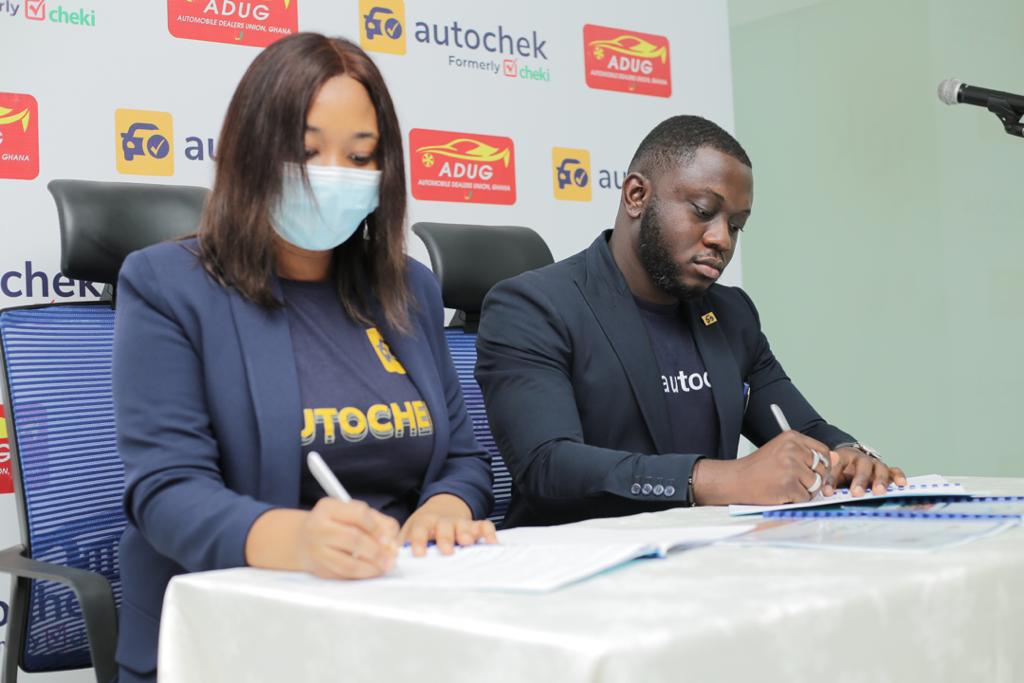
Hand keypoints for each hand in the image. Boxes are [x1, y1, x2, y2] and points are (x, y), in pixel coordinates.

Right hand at [296, 498, 399, 578]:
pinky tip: (372, 571)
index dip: (376, 527)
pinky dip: (362, 574)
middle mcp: (318, 527)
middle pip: (353, 539)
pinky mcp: (319, 569)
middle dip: (377, 551)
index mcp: (328, 507)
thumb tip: (392, 541)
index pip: (358, 514)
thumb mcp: (352, 513)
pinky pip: (344, 574)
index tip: (388, 538)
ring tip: (384, 566)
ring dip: (371, 567)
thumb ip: (377, 521)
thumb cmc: (335, 524)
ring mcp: (316, 550)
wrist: (304, 539)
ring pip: (348, 563)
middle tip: (391, 558)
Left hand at [400, 493, 498, 556]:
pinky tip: (493, 544)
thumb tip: (389, 562)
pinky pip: (484, 525)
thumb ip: (400, 546)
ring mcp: (460, 522)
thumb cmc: (423, 528)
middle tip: (446, 551)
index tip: (418, 554)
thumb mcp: (409, 532)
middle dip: (445, 538)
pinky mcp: (475, 525)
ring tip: (468, 543)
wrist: (442, 508)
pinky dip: (489, 533)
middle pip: (444, 526)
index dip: (419, 540)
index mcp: (424, 523)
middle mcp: (443, 521)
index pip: (420, 529)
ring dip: (466, 533)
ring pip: (464, 525)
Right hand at [693, 430, 833, 504]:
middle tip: (791, 480)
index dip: (821, 465)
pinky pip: (805, 497)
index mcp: (791, 438)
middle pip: (821, 469)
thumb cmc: (757, 468)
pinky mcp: (789, 485)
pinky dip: (794, 500)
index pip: (822, 451)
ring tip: (784, 486)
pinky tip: (780, 493)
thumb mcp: (781, 451)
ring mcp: (792, 468)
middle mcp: (793, 450)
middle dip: (811, 479)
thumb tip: (835, 458)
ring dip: (803, 490)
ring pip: (815, 485)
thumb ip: (807, 453)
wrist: (735, 479)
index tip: (811, 471)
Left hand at [828, 448, 906, 496]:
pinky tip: (901, 484)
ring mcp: (874, 464)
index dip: (832, 479)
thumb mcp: (830, 473)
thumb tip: (822, 492)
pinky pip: (894, 471)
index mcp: (842, 457)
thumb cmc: (839, 470)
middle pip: (863, 466)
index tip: (827, 492)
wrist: (849, 459)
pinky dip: (898, 476)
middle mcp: (860, 459)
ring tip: (878, 492)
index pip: (837, 465)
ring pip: (880, 468)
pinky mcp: (886, 470)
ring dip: (879, 480)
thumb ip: (827, 481)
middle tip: (856, 493)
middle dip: (860, 480)